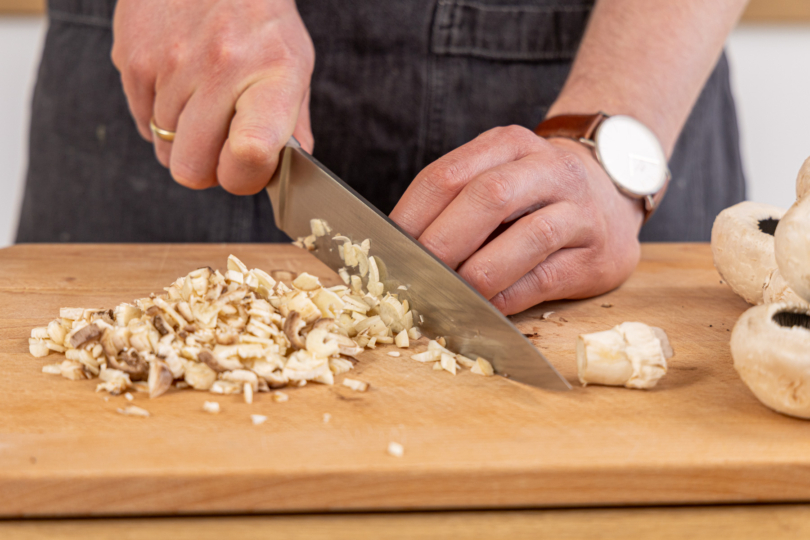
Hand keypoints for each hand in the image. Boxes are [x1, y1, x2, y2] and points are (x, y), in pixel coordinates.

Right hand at [111, 0, 313, 193]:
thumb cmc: (260, 21)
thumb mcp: (295, 65)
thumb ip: (292, 124)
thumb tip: (288, 174)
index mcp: (272, 76)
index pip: (250, 152)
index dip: (245, 176)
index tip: (247, 164)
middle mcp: (220, 69)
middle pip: (193, 170)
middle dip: (208, 168)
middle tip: (221, 143)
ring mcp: (170, 64)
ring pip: (164, 150)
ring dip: (183, 140)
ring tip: (202, 102)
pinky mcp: (132, 57)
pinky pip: (142, 123)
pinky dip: (159, 117)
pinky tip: (179, 86)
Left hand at [390, 126, 643, 314]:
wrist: (611, 190)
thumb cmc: (534, 192)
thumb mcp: (497, 175)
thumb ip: (455, 202)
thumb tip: (400, 250)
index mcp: (509, 145)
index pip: (449, 175)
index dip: (412, 215)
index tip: (385, 250)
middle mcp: (549, 170)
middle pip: (489, 197)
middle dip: (444, 242)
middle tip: (413, 277)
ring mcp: (579, 211)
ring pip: (528, 237)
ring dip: (479, 273)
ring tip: (447, 295)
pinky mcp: (597, 255)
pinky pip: (546, 277)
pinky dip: (508, 296)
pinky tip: (483, 308)